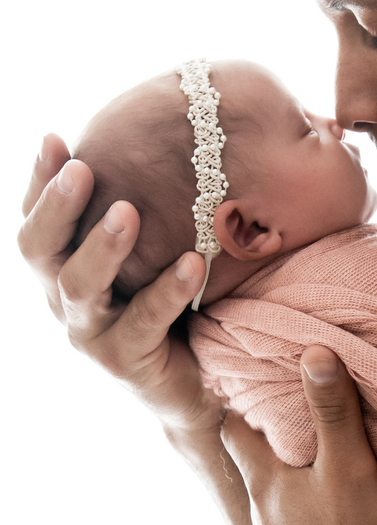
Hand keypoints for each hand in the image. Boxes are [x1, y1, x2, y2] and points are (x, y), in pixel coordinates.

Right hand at [19, 133, 218, 436]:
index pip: (36, 220)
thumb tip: (161, 143)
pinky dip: (168, 290)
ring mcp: (90, 334)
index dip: (38, 182)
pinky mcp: (124, 362)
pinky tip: (193, 263)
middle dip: (57, 207)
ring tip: (128, 211)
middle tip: (82, 169)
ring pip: (80, 287)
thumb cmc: (168, 307)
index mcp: (60, 269)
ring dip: (102, 246)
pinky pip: (144, 321)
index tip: (55, 139)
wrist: (193, 385)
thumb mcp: (144, 258)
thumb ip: (134, 215)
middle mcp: (64, 300)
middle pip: (39, 250)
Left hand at [220, 345, 376, 524]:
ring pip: (273, 506)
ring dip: (286, 487)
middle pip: (252, 469)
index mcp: (265, 483)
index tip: (242, 380)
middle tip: (277, 418)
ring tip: (307, 469)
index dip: (237, 404)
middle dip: (262, 444)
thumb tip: (314, 350)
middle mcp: (262, 516)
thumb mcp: (348, 467)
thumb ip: (334, 412)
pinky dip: (305, 522)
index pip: (235, 432)